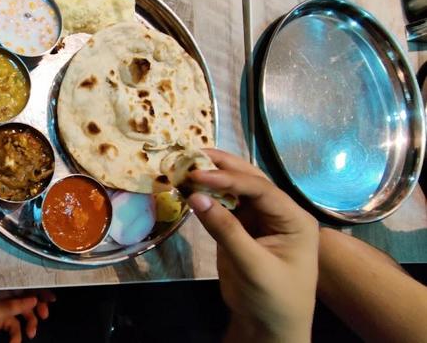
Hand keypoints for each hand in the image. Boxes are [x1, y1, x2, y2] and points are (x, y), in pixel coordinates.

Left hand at [0, 292, 55, 342]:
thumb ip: (8, 307)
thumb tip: (32, 299)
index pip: (19, 284)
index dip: (36, 289)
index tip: (51, 298)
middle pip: (23, 298)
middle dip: (35, 307)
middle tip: (44, 317)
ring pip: (20, 314)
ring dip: (28, 323)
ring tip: (31, 334)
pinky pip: (13, 328)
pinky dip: (16, 336)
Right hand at [186, 150, 317, 342]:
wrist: (269, 330)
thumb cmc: (273, 300)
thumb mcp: (253, 266)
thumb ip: (226, 230)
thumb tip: (194, 195)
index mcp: (294, 219)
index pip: (260, 189)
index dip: (229, 178)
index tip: (198, 174)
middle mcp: (279, 212)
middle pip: (249, 180)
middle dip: (221, 168)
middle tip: (191, 155)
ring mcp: (259, 219)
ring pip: (235, 189)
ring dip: (212, 178)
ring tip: (186, 165)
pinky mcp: (242, 227)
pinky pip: (224, 205)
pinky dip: (206, 195)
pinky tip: (189, 187)